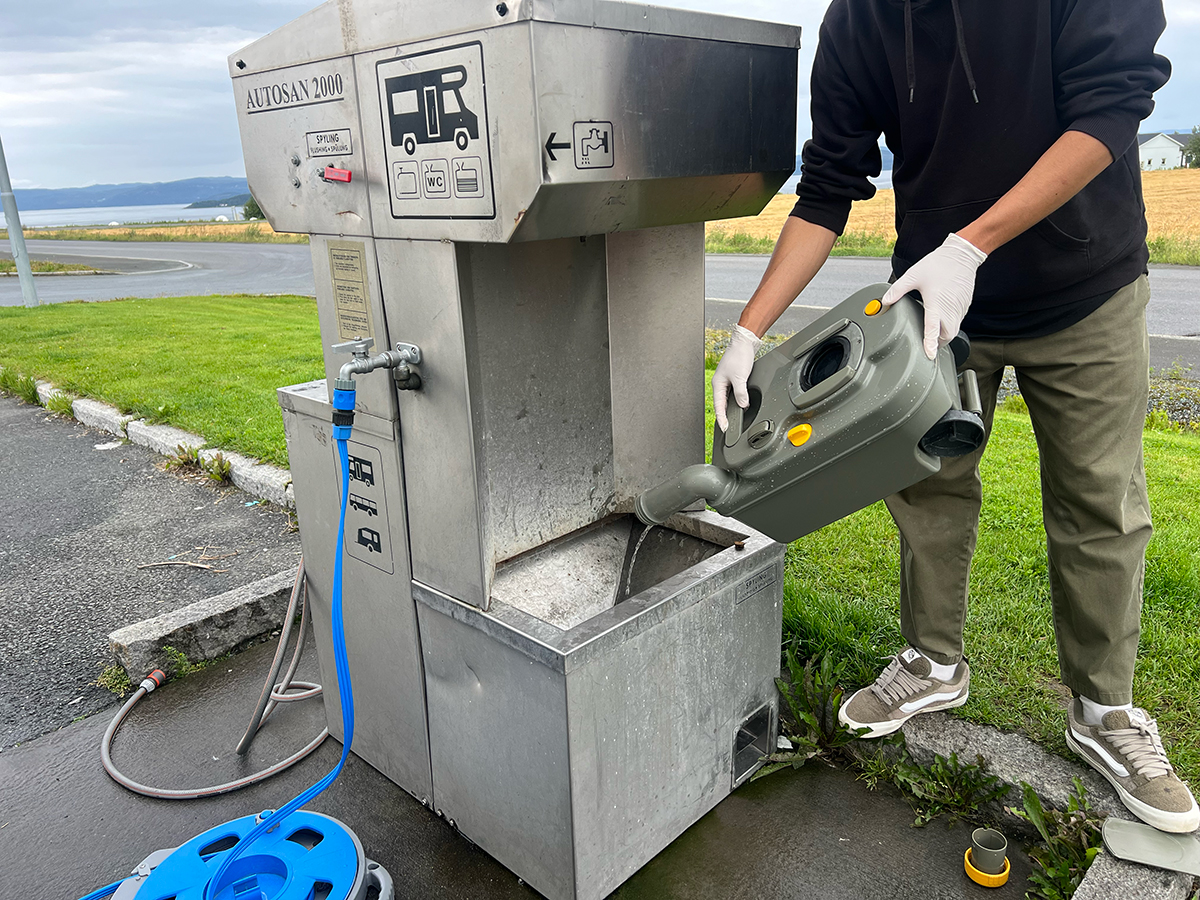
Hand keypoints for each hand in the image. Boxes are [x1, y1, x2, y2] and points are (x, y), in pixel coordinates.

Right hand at [713, 325, 761, 432]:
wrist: (744, 342)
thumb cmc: (738, 355)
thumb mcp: (740, 377)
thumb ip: (741, 393)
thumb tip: (743, 405)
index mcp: (718, 384)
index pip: (718, 406)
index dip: (721, 418)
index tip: (724, 428)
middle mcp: (720, 384)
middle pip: (721, 404)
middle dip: (725, 416)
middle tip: (728, 428)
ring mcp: (727, 381)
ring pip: (728, 399)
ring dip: (732, 408)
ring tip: (734, 419)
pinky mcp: (734, 378)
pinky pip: (734, 393)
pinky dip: (737, 400)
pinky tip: (742, 404)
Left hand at [882, 233, 986, 358]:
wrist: (961, 255)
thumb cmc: (939, 264)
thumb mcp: (913, 275)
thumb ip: (897, 290)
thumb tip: (885, 301)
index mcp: (936, 303)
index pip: (933, 329)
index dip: (930, 344)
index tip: (929, 355)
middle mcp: (949, 308)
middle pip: (946, 336)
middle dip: (937, 344)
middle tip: (926, 345)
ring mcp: (959, 308)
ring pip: (954, 331)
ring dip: (943, 335)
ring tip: (932, 335)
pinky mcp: (965, 305)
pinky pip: (958, 321)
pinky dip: (950, 325)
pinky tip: (942, 319)